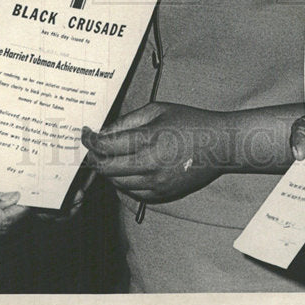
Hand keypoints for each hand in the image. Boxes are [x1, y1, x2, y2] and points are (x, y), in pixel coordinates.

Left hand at [81, 103, 228, 202]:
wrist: (219, 144)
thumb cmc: (189, 121)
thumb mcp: (157, 110)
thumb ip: (128, 120)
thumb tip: (104, 131)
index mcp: (147, 138)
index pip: (105, 145)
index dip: (90, 141)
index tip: (85, 135)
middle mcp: (149, 163)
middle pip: (106, 168)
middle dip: (94, 157)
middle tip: (92, 148)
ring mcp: (155, 182)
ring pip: (116, 182)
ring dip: (108, 170)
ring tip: (109, 157)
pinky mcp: (162, 194)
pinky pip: (132, 192)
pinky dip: (124, 182)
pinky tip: (127, 169)